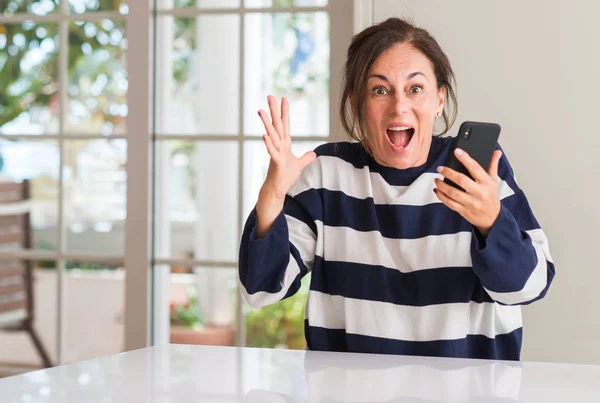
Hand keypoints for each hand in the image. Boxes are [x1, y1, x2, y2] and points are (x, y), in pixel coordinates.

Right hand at [255, 95, 316, 237]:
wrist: (277, 190)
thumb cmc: (285, 177)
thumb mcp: (299, 166)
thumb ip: (306, 158)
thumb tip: (313, 154)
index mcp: (284, 144)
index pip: (285, 124)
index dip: (285, 112)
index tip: (284, 98)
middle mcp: (279, 146)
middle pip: (276, 125)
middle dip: (274, 110)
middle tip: (269, 95)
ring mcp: (276, 153)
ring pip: (271, 135)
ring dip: (267, 123)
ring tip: (261, 110)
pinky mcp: (276, 163)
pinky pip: (272, 152)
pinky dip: (269, 144)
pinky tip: (264, 136)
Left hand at [434, 148, 502, 235]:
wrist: (492, 218)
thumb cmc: (491, 197)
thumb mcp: (494, 181)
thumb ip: (493, 166)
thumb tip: (496, 152)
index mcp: (487, 183)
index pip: (475, 168)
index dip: (465, 159)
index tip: (457, 151)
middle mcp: (479, 192)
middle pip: (461, 180)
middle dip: (448, 173)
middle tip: (440, 168)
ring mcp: (471, 203)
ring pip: (453, 192)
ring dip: (442, 185)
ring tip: (436, 179)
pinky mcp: (464, 210)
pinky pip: (450, 203)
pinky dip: (441, 196)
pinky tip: (437, 190)